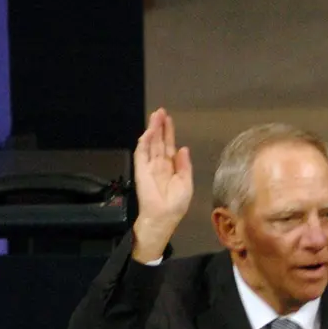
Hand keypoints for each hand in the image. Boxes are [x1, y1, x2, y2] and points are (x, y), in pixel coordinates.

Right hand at [131, 108, 192, 262]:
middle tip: (160, 111)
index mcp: (171, 167)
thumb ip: (184, 165)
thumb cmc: (176, 203)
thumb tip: (183, 148)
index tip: (169, 119)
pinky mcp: (141, 170)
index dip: (169, 132)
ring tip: (155, 116)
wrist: (163, 217)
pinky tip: (148, 132)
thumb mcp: (186, 183)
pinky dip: (144, 143)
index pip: (169, 146)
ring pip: (150, 144)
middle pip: (159, 141)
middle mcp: (159, 164)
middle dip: (159, 126)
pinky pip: (141, 154)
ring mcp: (149, 166)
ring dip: (152, 130)